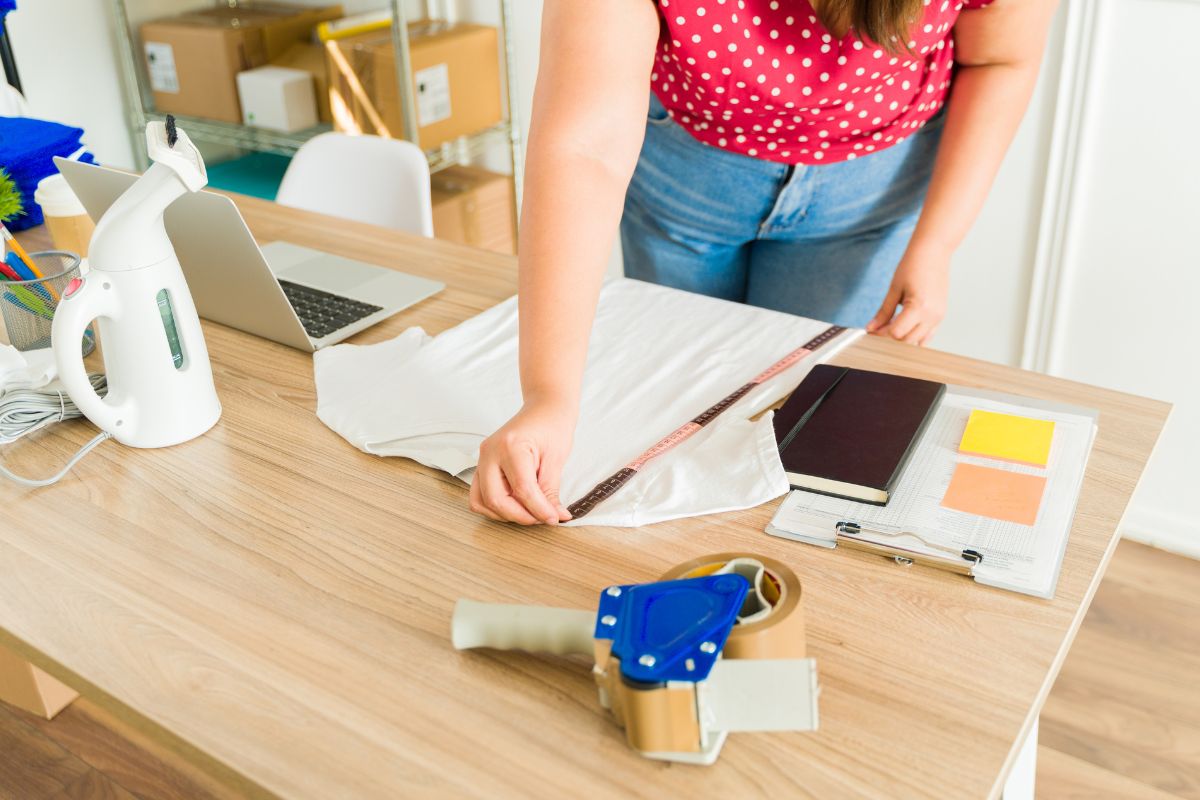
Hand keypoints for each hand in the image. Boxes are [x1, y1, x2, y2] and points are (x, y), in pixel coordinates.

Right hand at [470, 398, 576, 524]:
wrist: (544, 409)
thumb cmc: (552, 427)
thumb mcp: (556, 459)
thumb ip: (550, 491)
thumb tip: (554, 517)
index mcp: (511, 446)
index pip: (522, 490)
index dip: (539, 510)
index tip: (554, 519)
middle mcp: (491, 452)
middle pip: (496, 499)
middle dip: (520, 516)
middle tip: (542, 518)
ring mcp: (482, 458)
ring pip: (482, 501)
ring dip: (505, 514)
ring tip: (529, 512)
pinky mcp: (482, 464)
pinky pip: (479, 495)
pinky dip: (494, 507)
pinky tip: (515, 505)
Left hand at [866, 243, 950, 345]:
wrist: (933, 252)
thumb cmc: (914, 265)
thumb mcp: (894, 289)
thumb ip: (883, 312)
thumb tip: (871, 328)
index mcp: (919, 307)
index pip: (897, 333)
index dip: (882, 333)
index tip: (872, 329)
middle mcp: (932, 315)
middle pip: (907, 340)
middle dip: (891, 337)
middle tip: (879, 327)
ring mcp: (939, 316)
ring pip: (918, 341)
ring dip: (904, 337)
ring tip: (892, 323)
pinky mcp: (941, 315)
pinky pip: (928, 335)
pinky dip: (915, 335)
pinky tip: (904, 325)